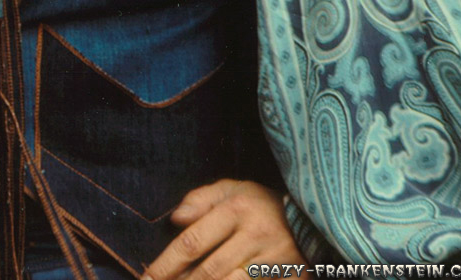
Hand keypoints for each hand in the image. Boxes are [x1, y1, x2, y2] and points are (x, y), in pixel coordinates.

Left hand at [143, 180, 306, 279]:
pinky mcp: (291, 278)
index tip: (147, 278)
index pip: (193, 242)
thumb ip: (200, 199)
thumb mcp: (232, 188)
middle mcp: (255, 235)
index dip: (166, 264)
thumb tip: (175, 219)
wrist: (313, 216)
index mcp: (237, 209)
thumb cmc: (262, 203)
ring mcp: (275, 261)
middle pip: (210, 270)